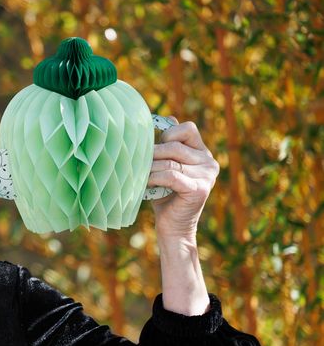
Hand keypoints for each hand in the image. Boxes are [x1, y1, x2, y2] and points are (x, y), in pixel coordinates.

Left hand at [148, 117, 219, 241]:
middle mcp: (209, 162)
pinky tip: (144, 183)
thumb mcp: (166, 167)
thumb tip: (167, 118)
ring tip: (138, 173)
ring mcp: (207, 176)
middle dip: (153, 153)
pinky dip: (154, 178)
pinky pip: (171, 176)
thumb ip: (168, 146)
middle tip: (137, 162)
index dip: (167, 134)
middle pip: (175, 146)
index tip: (152, 147)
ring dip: (150, 167)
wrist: (172, 226)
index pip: (187, 129)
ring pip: (171, 162)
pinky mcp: (199, 189)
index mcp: (202, 153)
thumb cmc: (165, 196)